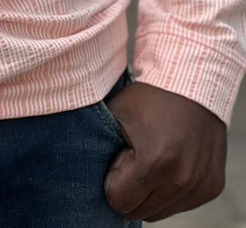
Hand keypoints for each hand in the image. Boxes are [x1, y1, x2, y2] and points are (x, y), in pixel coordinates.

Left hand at [103, 80, 226, 221]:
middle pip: (139, 212)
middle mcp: (181, 179)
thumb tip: (86, 175)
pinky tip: (170, 162)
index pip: (118, 201)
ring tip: (152, 160)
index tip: (119, 158)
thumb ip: (98, 148)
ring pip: (160, 212)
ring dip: (150, 193)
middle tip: (134, 159)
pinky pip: (181, 204)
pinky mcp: (212, 187)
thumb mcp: (115, 115)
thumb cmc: (147, 99)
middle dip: (130, 190)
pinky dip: (171, 190)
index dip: (112, 180)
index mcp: (154, 162)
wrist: (192, 85)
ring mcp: (199, 186)